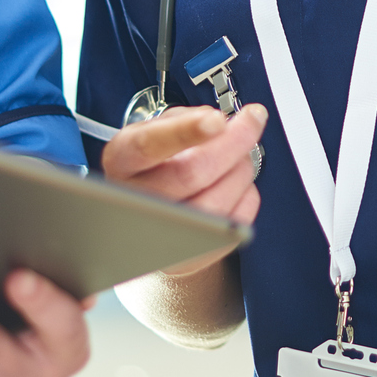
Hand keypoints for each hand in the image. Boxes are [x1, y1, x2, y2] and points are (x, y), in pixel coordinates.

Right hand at [100, 104, 264, 275]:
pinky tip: (234, 182)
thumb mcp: (155, 129)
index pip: (149, 145)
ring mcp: (161, 233)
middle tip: (253, 120)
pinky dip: (245, 194)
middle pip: (192, 173)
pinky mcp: (191, 256)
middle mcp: (134, 200)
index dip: (185, 132)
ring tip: (239, 155)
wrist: (147, 210)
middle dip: (234, 141)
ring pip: (217, 201)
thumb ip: (183, 120)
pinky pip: (236, 221)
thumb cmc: (154, 165)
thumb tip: (220, 126)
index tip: (217, 120)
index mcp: (123, 160)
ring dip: (241, 169)